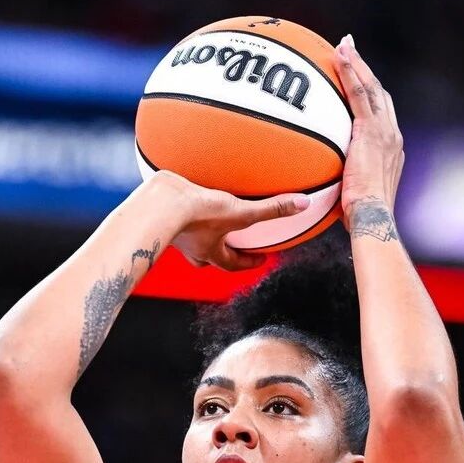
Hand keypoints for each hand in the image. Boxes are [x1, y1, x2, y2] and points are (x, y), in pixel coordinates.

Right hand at [154, 171, 309, 270]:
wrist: (161, 204)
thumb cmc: (196, 215)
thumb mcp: (241, 212)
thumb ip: (272, 210)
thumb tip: (301, 205)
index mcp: (210, 253)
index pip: (234, 264)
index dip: (249, 263)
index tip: (259, 259)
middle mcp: (192, 248)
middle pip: (211, 257)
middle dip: (222, 251)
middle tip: (232, 242)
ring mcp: (176, 234)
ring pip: (193, 239)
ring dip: (202, 232)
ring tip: (208, 219)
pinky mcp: (163, 214)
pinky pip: (177, 216)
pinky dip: (184, 211)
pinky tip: (186, 197)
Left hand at [334, 35, 403, 231]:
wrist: (372, 216)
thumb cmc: (362, 218)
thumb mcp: (354, 198)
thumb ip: (345, 186)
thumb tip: (325, 192)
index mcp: (392, 151)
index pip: (382, 117)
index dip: (373, 99)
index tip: (362, 85)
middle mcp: (392, 136)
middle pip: (380, 96)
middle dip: (367, 72)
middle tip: (352, 53)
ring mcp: (384, 131)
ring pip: (371, 88)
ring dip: (357, 64)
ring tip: (343, 45)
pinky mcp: (370, 130)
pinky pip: (358, 93)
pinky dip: (350, 71)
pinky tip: (339, 55)